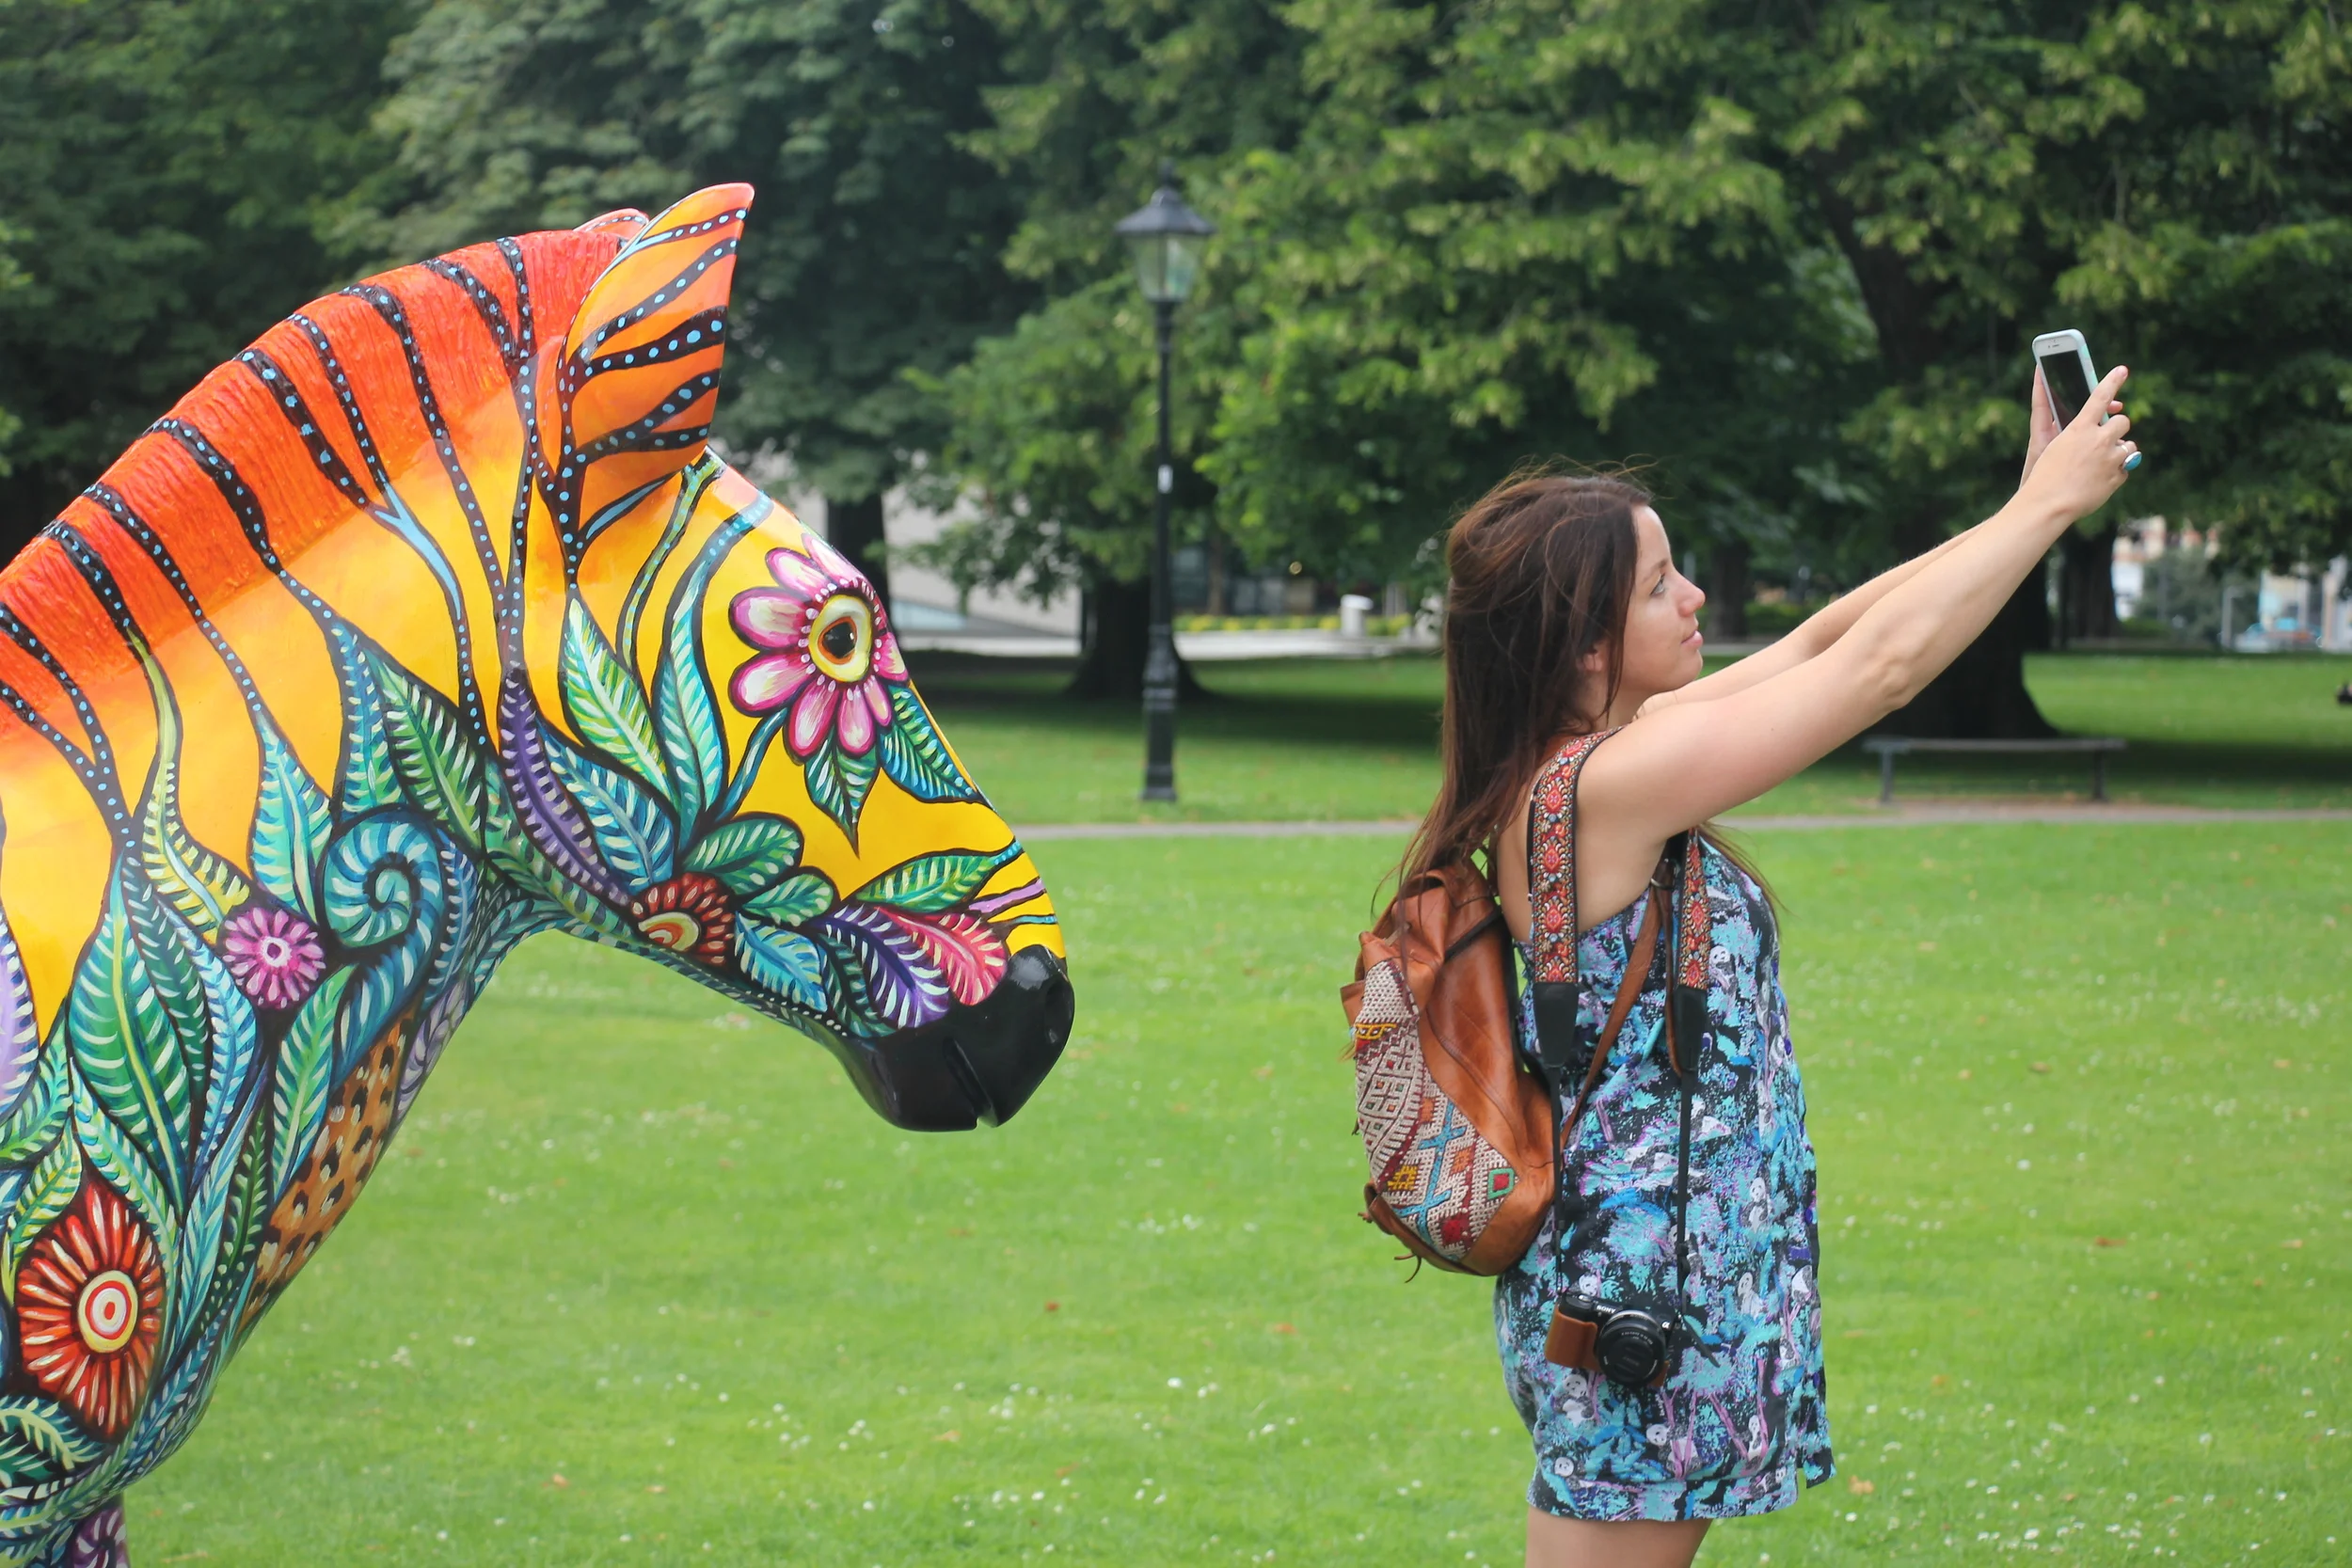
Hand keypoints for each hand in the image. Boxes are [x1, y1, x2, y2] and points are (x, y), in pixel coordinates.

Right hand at [2016, 366, 2137, 521]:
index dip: (2112, 381)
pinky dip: (2116, 472)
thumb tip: (2091, 427)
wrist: (2050, 505)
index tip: (2122, 370)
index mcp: (2080, 429)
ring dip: (2119, 451)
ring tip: (2102, 463)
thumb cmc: (2044, 476)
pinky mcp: (2117, 477)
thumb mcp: (2051, 447)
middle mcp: (2099, 440)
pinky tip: (2100, 479)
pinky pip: (2126, 468)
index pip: (2100, 397)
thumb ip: (2075, 434)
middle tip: (2107, 438)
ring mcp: (2111, 459)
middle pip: (2122, 422)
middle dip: (2117, 428)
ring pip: (2129, 446)